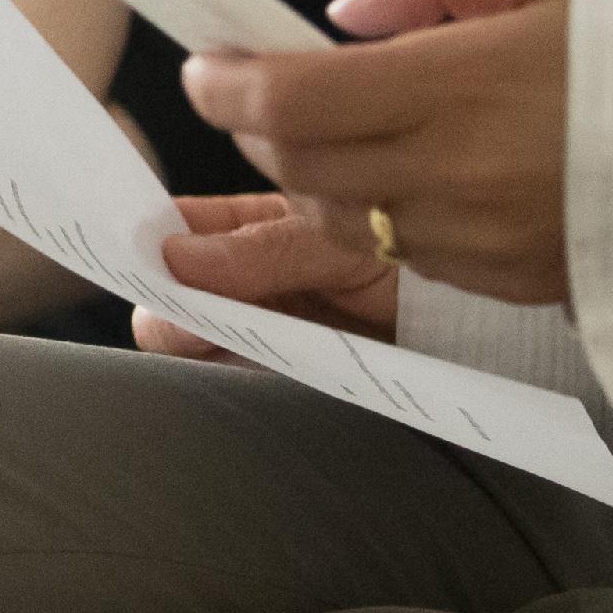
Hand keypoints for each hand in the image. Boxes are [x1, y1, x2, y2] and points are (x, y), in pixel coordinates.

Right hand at [132, 192, 396, 362]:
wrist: (480, 329)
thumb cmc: (415, 265)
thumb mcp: (340, 243)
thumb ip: (262, 249)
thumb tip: (175, 258)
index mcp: (250, 228)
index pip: (174, 228)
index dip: (144, 239)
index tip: (132, 259)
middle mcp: (246, 281)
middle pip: (171, 296)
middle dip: (167, 307)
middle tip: (190, 318)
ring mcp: (262, 334)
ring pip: (195, 344)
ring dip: (196, 346)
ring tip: (226, 342)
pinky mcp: (284, 382)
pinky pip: (235, 383)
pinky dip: (230, 380)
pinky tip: (250, 370)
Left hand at [178, 0, 576, 303]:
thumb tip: (347, 12)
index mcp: (463, 83)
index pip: (293, 99)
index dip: (227, 85)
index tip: (207, 66)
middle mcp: (459, 172)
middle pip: (298, 168)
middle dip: (252, 133)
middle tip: (246, 100)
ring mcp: (480, 239)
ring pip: (340, 223)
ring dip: (304, 188)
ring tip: (298, 165)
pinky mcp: (507, 284)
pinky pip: (402, 260)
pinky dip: (373, 223)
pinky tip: (391, 188)